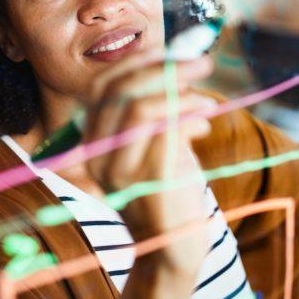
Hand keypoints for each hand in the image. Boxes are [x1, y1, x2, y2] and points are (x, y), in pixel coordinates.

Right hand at [82, 49, 215, 282]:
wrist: (172, 247)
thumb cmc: (167, 189)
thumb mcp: (155, 141)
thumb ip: (156, 106)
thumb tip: (177, 60)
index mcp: (91, 138)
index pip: (104, 85)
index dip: (138, 61)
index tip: (172, 50)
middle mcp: (96, 152)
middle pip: (122, 91)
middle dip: (167, 69)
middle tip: (203, 63)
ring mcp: (118, 169)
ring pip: (142, 108)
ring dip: (181, 94)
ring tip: (207, 103)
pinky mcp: (146, 182)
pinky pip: (166, 132)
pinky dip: (190, 117)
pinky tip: (204, 123)